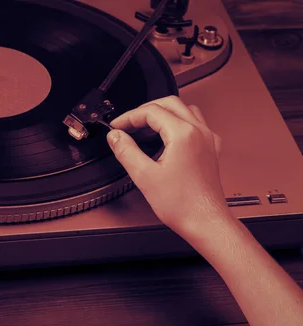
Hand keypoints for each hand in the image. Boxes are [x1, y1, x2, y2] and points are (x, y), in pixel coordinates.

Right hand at [107, 95, 232, 236]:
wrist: (205, 222)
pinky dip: (177, 124)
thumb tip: (115, 137)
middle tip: (127, 125)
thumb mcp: (144, 176)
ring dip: (163, 114)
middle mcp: (199, 132)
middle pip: (169, 104)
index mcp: (183, 134)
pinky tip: (167, 139)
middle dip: (144, 111)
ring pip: (184, 110)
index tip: (117, 127)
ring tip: (145, 129)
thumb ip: (126, 151)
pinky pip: (195, 124)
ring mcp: (207, 139)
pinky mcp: (210, 149)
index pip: (151, 111)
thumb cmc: (182, 204)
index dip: (129, 117)